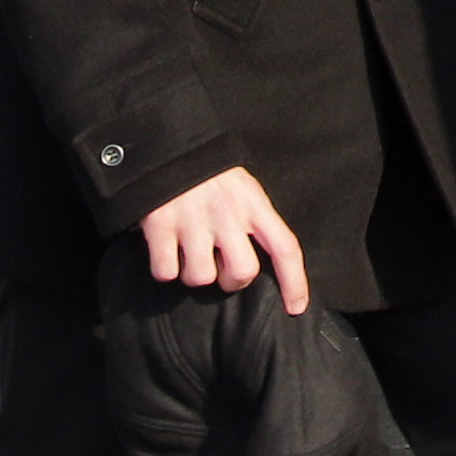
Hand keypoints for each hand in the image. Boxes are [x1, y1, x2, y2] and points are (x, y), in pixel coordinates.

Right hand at [140, 166, 308, 313]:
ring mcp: (192, 219)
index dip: (295, 281)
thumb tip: (267, 265)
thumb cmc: (212, 177)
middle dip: (231, 282)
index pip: (285, 247)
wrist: (168, 147)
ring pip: (201, 277)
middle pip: (242, 273)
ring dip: (195, 274)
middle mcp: (227, 213)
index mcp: (254, 203)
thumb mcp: (244, 189)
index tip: (295, 307)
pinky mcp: (160, 224)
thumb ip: (255, 221)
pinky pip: (165, 272)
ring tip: (190, 253)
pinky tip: (166, 249)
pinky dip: (164, 269)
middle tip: (221, 268)